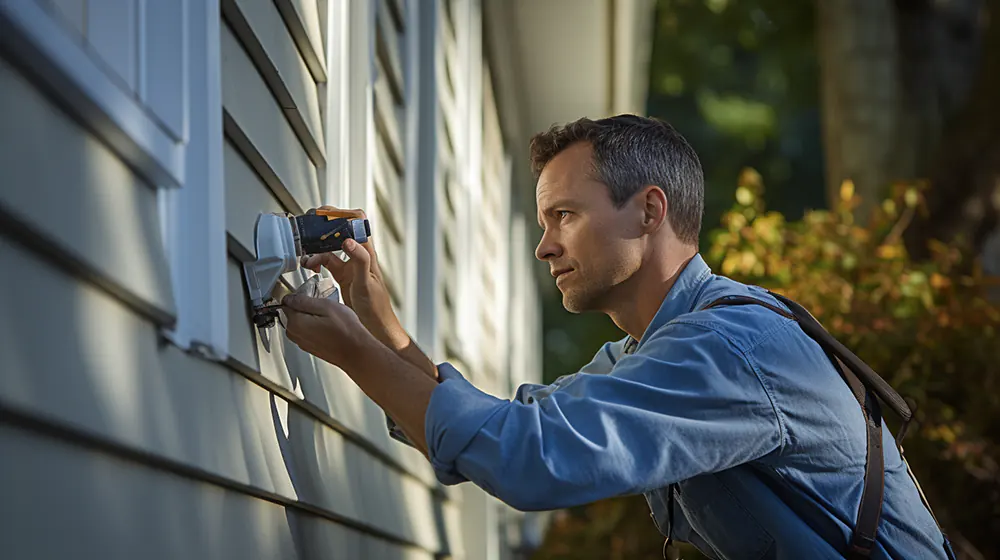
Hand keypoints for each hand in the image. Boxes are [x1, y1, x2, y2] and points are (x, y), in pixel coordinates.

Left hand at [281, 293, 369, 367]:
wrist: (356, 352)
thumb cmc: (345, 331)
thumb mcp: (326, 306)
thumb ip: (304, 301)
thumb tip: (289, 298)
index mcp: (296, 323)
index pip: (287, 303)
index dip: (299, 296)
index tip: (311, 296)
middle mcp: (295, 335)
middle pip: (292, 314)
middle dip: (304, 308)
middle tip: (323, 306)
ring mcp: (302, 343)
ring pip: (300, 323)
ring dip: (310, 318)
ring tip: (328, 316)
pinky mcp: (311, 348)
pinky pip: (307, 332)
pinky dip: (315, 327)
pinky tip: (329, 326)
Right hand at [300, 207, 406, 349]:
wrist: (376, 327)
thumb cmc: (376, 308)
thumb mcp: (366, 283)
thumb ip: (359, 260)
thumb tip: (348, 241)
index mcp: (366, 253)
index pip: (357, 221)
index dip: (342, 212)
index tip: (324, 214)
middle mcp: (358, 255)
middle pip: (341, 229)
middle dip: (323, 226)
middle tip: (309, 228)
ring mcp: (350, 264)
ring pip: (330, 246)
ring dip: (316, 247)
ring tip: (306, 255)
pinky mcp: (343, 275)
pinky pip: (326, 261)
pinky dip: (316, 260)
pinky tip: (311, 266)